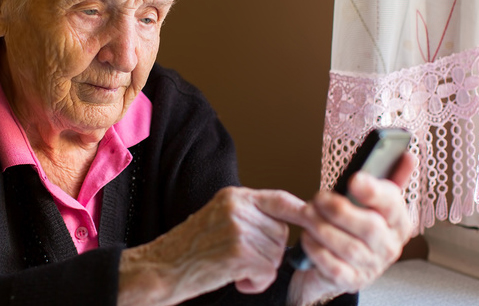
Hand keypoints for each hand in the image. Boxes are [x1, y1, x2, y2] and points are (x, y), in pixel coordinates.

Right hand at [117, 186, 304, 305]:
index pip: (281, 200)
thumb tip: (291, 221)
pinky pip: (266, 271)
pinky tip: (234, 278)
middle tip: (241, 260)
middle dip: (269, 253)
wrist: (161, 268)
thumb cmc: (190, 250)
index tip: (317, 223)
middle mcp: (237, 207)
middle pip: (282, 233)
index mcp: (235, 196)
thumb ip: (251, 215)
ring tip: (232, 268)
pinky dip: (255, 282)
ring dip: (260, 270)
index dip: (303, 212)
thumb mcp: (220, 218)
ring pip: (276, 255)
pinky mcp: (238, 251)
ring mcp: (237, 228)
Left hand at [286, 152, 416, 305]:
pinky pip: (334, 267)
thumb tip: (407, 155)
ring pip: (349, 248)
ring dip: (323, 228)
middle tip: (318, 198)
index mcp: (398, 221)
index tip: (355, 179)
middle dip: (339, 210)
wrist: (340, 264)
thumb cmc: (354, 227)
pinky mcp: (351, 281)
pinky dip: (317, 250)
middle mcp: (389, 246)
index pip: (393, 204)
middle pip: (369, 227)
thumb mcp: (371, 202)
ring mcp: (371, 266)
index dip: (374, 191)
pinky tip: (307, 238)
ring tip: (307, 215)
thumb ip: (388, 178)